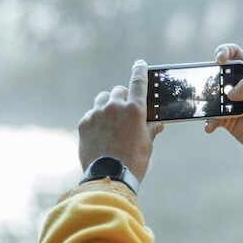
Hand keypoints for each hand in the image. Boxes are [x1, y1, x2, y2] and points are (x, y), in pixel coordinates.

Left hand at [78, 60, 165, 181]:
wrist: (109, 178)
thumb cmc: (134, 161)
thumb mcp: (147, 144)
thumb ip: (151, 129)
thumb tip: (158, 124)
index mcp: (135, 110)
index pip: (138, 81)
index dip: (140, 70)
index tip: (139, 64)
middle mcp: (115, 107)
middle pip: (118, 91)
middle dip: (122, 98)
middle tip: (124, 111)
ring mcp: (97, 114)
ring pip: (102, 100)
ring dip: (107, 105)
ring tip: (111, 121)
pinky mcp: (84, 123)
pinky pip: (91, 114)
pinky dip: (96, 120)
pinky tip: (100, 134)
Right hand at [205, 44, 242, 167]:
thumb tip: (229, 93)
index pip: (234, 53)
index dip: (224, 51)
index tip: (219, 60)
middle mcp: (240, 86)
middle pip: (218, 74)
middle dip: (210, 78)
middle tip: (212, 89)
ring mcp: (232, 103)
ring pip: (212, 96)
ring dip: (206, 101)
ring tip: (209, 110)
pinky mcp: (228, 119)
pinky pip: (212, 117)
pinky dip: (209, 121)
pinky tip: (211, 127)